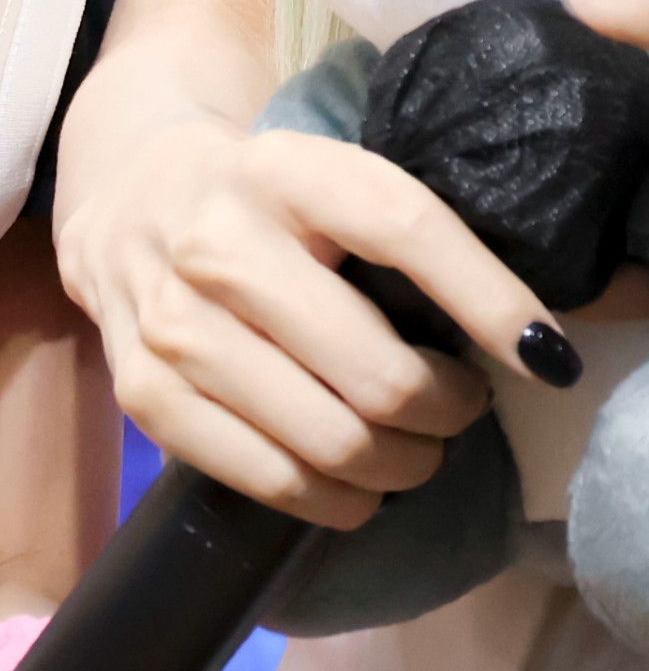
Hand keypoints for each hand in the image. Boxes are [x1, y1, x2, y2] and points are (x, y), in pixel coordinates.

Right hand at [53, 89, 549, 526]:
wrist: (126, 195)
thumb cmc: (262, 199)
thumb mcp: (325, 177)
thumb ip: (407, 237)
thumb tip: (531, 344)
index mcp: (281, 170)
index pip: (402, 229)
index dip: (488, 300)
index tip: (543, 357)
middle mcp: (217, 240)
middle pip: (376, 374)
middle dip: (446, 413)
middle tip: (457, 407)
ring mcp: (172, 320)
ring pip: (330, 441)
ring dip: (397, 466)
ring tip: (411, 448)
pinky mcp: (144, 389)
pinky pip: (268, 479)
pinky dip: (333, 501)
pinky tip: (353, 486)